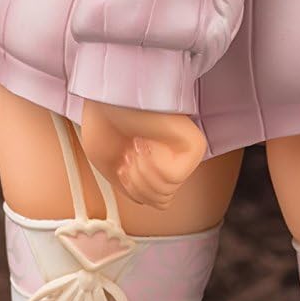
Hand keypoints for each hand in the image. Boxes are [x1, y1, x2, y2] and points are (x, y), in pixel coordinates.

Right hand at [77, 101, 207, 210]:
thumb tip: (161, 204)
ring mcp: (184, 151)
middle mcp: (173, 156)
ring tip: (137, 145)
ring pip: (167, 192)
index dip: (131, 187)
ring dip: (142, 172)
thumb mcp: (110, 165)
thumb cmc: (105, 120)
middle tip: (129, 153)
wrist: (108, 96)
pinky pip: (172, 177)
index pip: (154, 201)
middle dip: (136, 182)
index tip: (123, 163)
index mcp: (156, 161)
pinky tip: (148, 143)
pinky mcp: (194, 144)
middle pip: (161, 200)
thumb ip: (133, 189)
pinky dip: (153, 164)